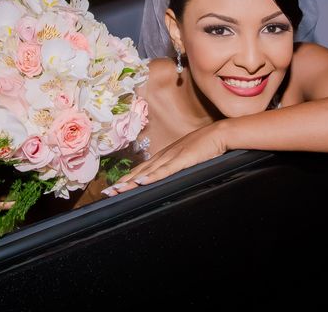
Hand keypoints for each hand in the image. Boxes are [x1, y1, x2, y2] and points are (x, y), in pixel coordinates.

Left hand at [101, 122, 225, 195]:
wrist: (219, 134)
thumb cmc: (206, 147)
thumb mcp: (188, 159)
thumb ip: (177, 167)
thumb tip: (167, 179)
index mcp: (165, 156)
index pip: (142, 169)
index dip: (127, 179)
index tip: (115, 187)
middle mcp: (165, 155)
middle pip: (140, 171)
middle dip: (123, 182)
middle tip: (108, 192)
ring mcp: (173, 156)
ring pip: (148, 171)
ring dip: (131, 181)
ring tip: (117, 190)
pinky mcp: (183, 159)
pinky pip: (166, 170)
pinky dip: (153, 176)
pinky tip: (142, 182)